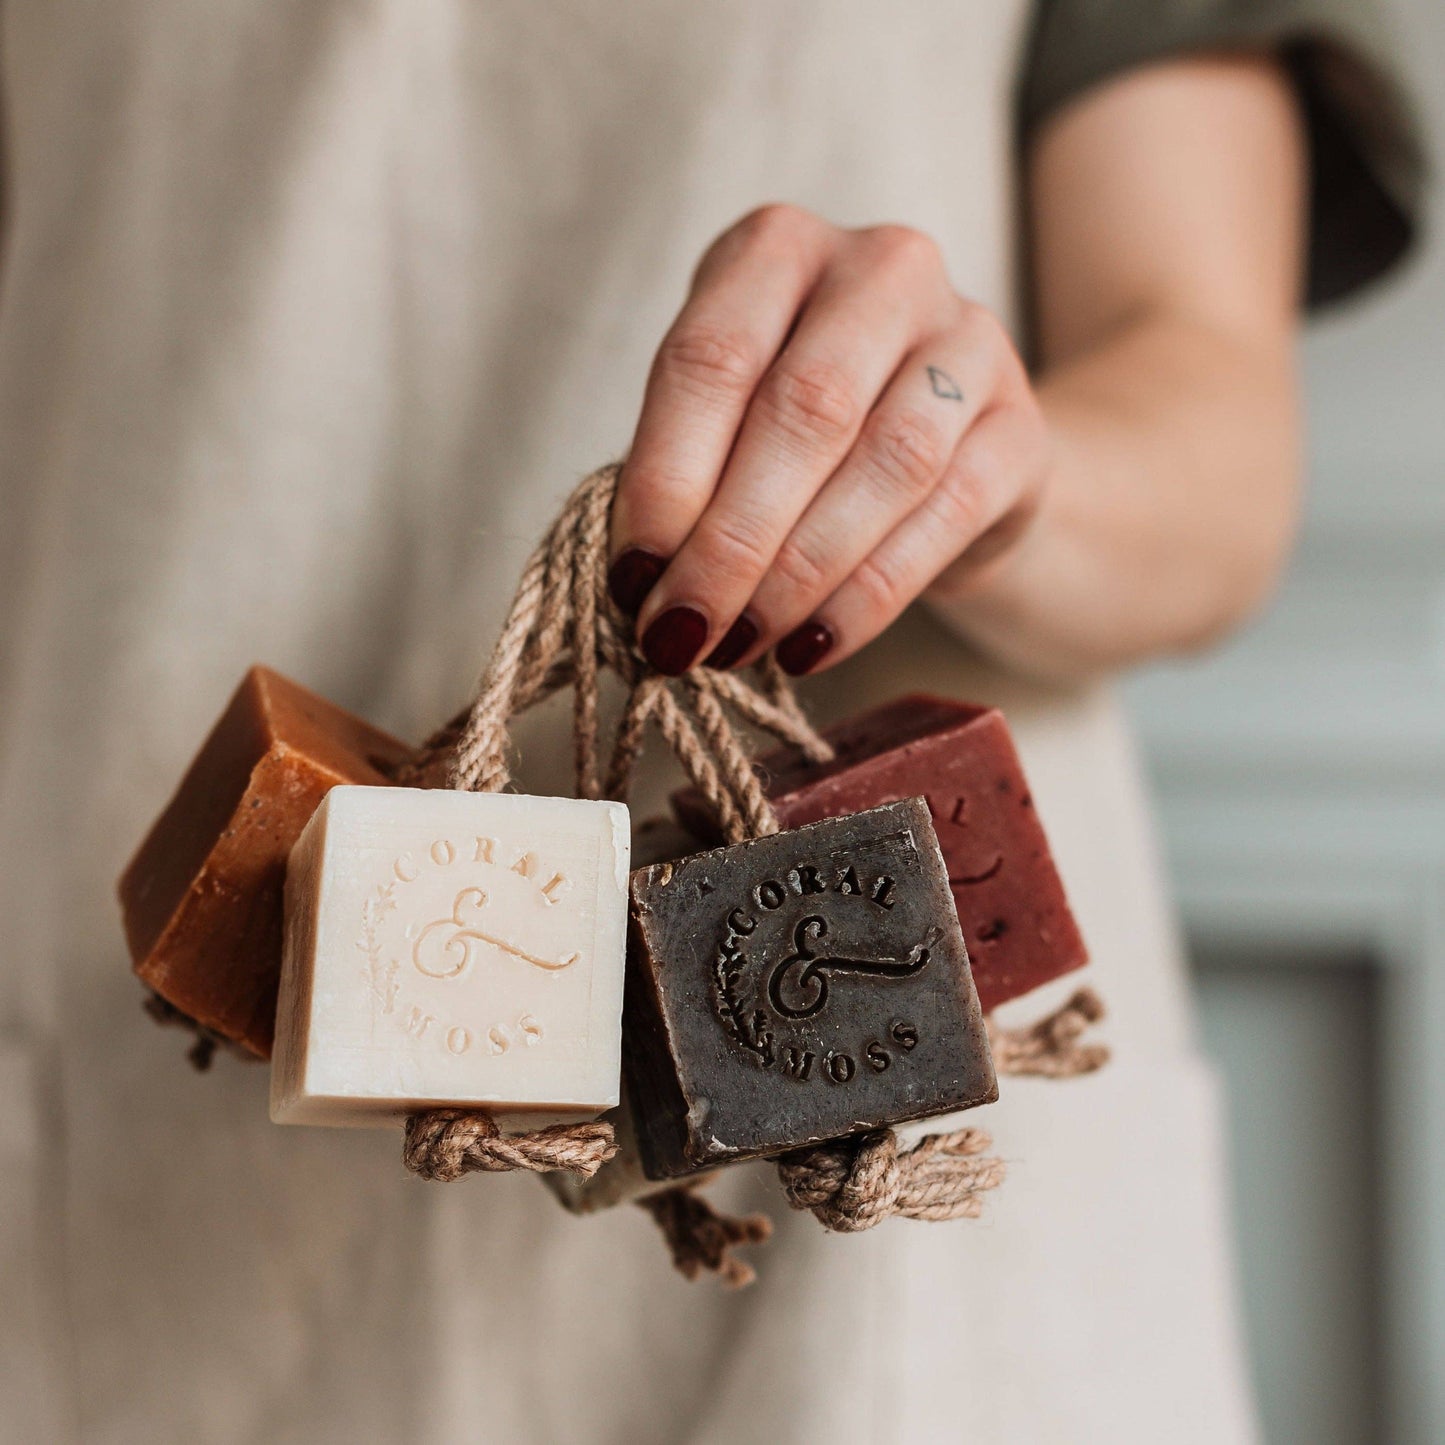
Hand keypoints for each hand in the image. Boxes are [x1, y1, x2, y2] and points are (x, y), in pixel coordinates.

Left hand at [607, 204, 1050, 675]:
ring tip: (740, 645)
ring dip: (799, 573)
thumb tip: (643, 584)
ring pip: (885, 461)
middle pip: (803, 409)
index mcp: (778, 248)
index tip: (632, 579)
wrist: (951, 458)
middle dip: (730, 541)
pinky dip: (867, 595)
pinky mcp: (1021, 427)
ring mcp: (968, 339)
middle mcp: (882, 269)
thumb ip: (687, 476)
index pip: (711, 357)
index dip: (665, 479)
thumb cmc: (805, 440)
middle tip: (683, 631)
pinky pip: (946, 515)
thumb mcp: (729, 424)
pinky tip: (813, 646)